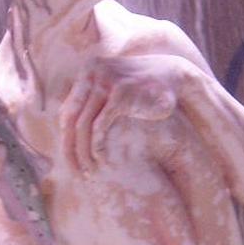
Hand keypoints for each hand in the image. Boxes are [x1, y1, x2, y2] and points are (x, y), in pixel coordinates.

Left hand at [61, 55, 181, 172]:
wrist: (177, 76)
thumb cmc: (145, 90)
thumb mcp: (114, 92)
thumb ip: (93, 103)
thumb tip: (67, 126)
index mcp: (87, 70)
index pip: (67, 111)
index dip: (65, 138)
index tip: (71, 161)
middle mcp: (92, 71)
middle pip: (69, 119)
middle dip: (69, 150)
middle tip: (75, 174)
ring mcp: (106, 81)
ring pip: (82, 125)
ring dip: (83, 153)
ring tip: (89, 172)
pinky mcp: (120, 94)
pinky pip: (99, 126)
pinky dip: (96, 146)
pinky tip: (100, 160)